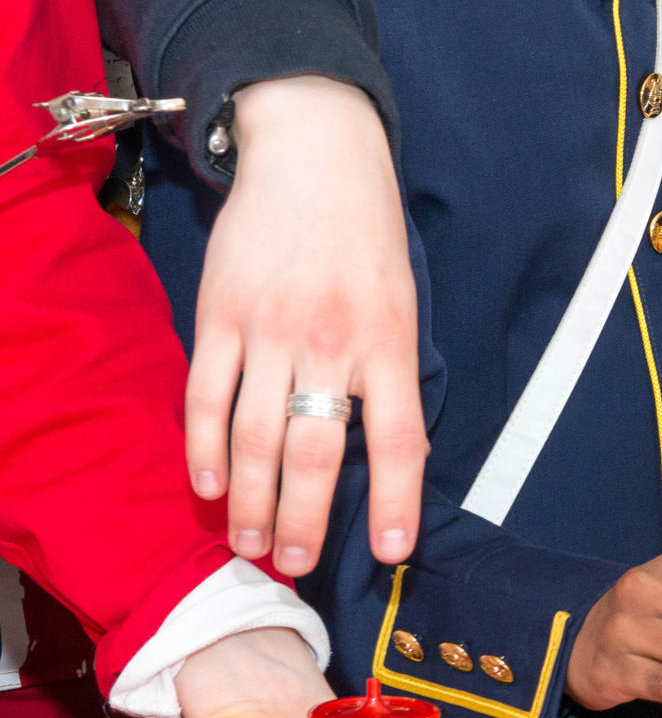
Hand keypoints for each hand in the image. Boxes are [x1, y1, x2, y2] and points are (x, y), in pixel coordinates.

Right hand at [187, 77, 427, 575]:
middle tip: (296, 562)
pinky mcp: (220, 315)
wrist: (314, 156)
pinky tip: (208, 486)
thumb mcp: (403, 302)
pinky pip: (206, 396)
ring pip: (253, 436)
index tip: (392, 550)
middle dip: (306, 518)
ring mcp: (270, 330)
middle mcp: (330, 341)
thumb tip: (382, 454)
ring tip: (252, 543)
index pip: (399, 439)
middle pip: (315, 452)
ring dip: (251, 500)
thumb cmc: (367, 238)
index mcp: (390, 340)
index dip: (396, 501)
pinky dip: (203, 449)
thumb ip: (388, 372)